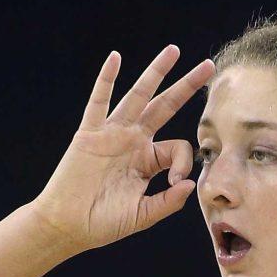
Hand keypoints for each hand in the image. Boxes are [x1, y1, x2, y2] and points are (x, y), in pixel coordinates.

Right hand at [33, 44, 213, 249]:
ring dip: (156, 73)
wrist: (68, 225)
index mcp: (148, 161)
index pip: (177, 147)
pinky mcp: (90, 134)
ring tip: (173, 51)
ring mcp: (112, 134)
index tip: (177, 181)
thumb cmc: (103, 223)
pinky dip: (106, 80)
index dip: (185, 162)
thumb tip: (190, 184)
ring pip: (138, 96)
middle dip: (187, 86)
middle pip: (165, 106)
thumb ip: (168, 201)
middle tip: (208, 67)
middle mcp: (133, 142)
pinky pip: (99, 101)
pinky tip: (115, 58)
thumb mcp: (143, 215)